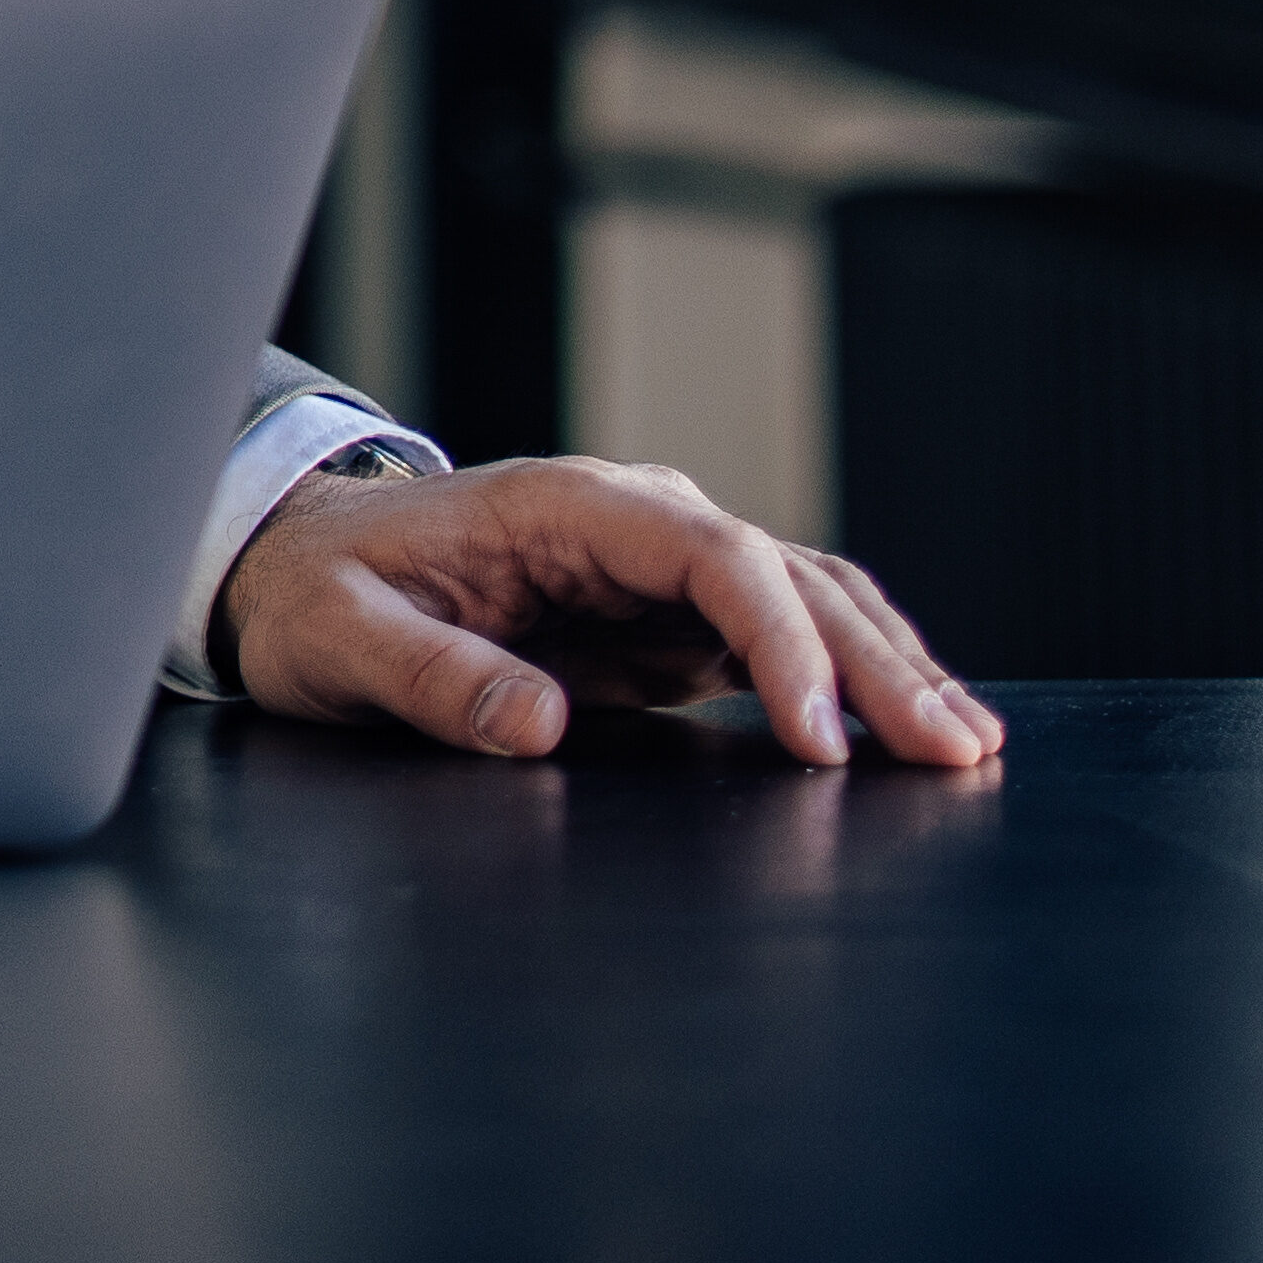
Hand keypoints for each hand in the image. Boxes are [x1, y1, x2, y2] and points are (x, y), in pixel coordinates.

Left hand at [220, 451, 1002, 771]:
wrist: (296, 565)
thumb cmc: (314, 595)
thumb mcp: (339, 642)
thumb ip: (430, 678)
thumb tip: (535, 722)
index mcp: (565, 509)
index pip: (711, 556)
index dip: (778, 643)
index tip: (817, 738)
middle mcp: (633, 524)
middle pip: (786, 575)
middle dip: (874, 662)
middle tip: (951, 753)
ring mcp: (658, 570)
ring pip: (804, 603)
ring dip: (885, 669)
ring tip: (965, 746)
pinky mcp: (666, 621)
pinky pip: (780, 642)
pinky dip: (849, 683)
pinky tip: (904, 733)